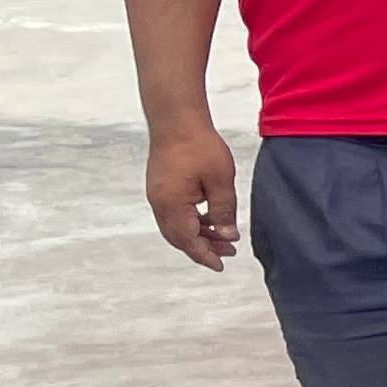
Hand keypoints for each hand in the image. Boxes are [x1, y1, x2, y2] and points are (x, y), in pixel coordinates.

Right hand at [145, 123, 238, 270]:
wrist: (176, 120)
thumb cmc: (199, 146)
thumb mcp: (220, 180)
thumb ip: (224, 211)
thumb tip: (228, 236)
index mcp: (171, 205)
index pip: (187, 241)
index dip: (204, 255)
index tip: (220, 266)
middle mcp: (159, 203)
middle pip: (179, 237)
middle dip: (202, 248)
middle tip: (228, 253)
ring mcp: (157, 195)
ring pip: (176, 226)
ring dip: (198, 234)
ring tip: (225, 237)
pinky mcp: (161, 187)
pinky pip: (174, 213)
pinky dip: (192, 221)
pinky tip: (211, 218)